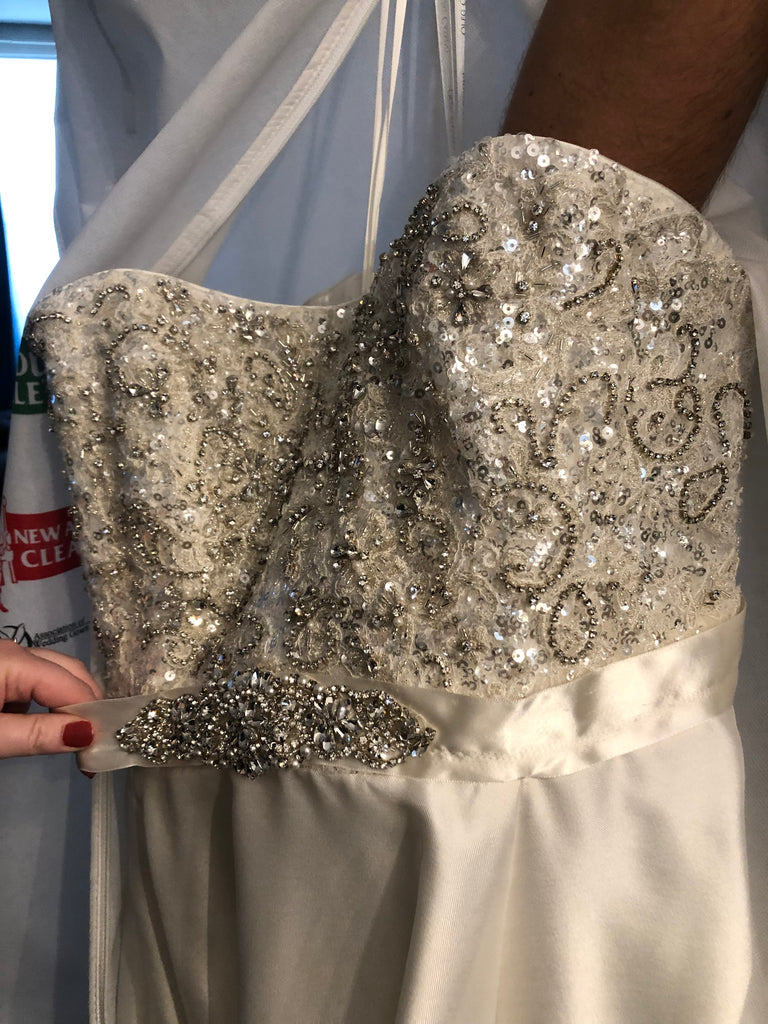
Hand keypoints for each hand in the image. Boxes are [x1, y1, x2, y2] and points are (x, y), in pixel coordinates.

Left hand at [0, 639, 101, 757]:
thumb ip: (36, 734)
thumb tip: (89, 733)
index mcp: (14, 660)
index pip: (72, 685)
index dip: (92, 715)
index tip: (103, 749)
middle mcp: (16, 649)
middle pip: (69, 671)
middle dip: (87, 704)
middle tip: (94, 744)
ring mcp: (7, 656)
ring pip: (54, 673)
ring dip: (69, 702)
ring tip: (76, 737)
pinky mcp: (0, 668)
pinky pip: (35, 678)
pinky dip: (48, 699)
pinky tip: (47, 724)